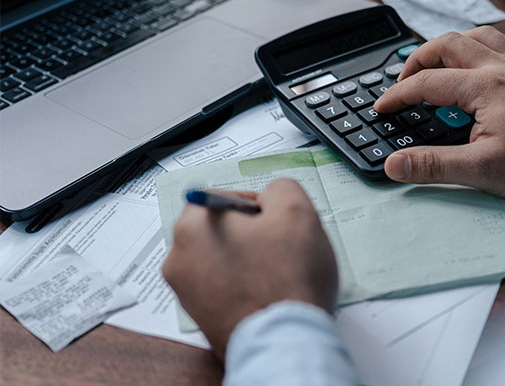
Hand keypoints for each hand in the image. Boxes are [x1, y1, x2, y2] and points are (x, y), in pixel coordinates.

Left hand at [162, 178, 337, 358]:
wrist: (285, 343)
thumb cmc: (287, 282)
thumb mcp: (297, 210)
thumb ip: (281, 188)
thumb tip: (272, 196)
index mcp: (192, 227)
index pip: (226, 198)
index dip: (260, 207)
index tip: (276, 222)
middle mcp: (179, 260)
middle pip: (223, 229)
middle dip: (254, 234)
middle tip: (281, 247)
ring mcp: (187, 293)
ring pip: (226, 259)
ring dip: (251, 260)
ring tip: (278, 274)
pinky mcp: (201, 318)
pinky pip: (226, 287)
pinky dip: (246, 286)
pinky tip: (269, 293)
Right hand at [374, 26, 504, 199]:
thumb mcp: (482, 170)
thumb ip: (434, 165)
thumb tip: (396, 164)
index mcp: (484, 86)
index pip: (426, 83)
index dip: (397, 95)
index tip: (383, 107)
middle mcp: (501, 66)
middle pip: (447, 44)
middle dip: (417, 60)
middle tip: (404, 80)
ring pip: (477, 34)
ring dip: (450, 44)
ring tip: (437, 63)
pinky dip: (482, 46)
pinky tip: (481, 60)